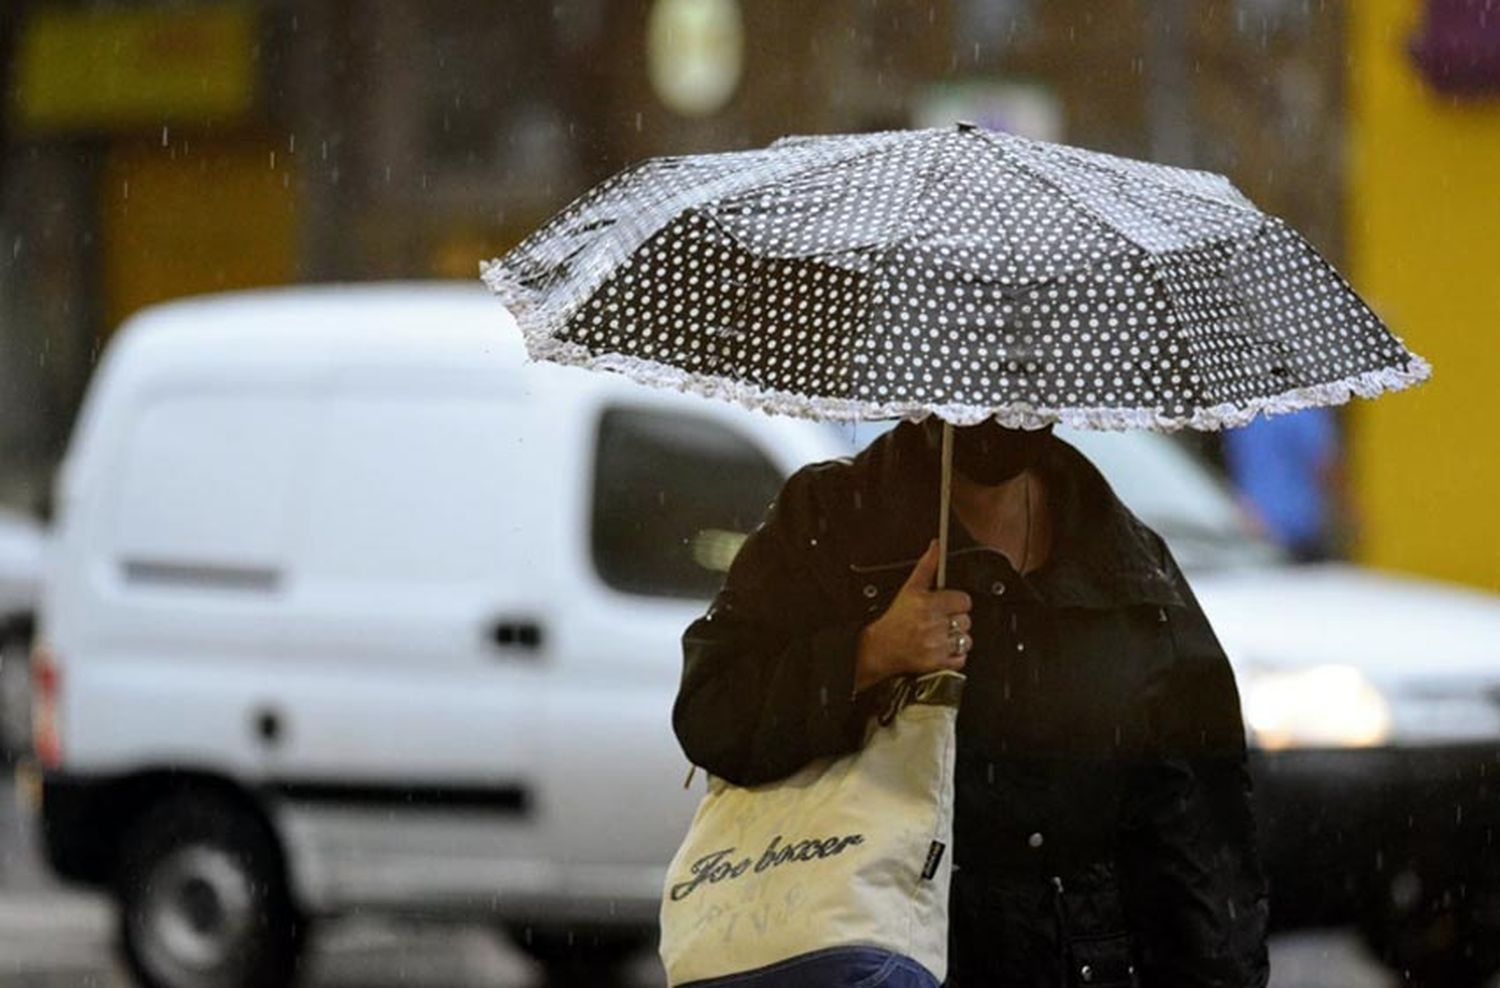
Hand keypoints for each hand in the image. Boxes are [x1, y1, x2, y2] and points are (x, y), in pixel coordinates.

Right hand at [854, 541, 972, 692]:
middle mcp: (932, 625)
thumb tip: (936, 546)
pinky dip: (955, 656)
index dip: (957, 602)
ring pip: (966, 640)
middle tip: (942, 621)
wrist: (880, 648)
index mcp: (927, 604)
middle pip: (966, 620)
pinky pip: (961, 658)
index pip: (964, 601)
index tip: (948, 605)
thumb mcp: (909, 589)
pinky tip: (941, 649)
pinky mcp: (937, 663)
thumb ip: (927, 566)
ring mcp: (935, 646)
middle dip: (956, 620)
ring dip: (958, 639)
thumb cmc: (895, 619)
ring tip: (942, 635)